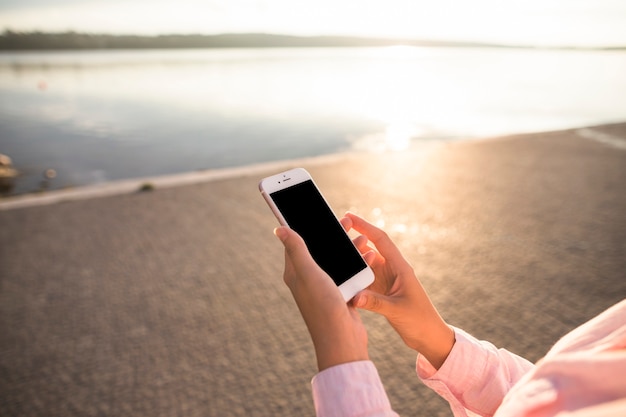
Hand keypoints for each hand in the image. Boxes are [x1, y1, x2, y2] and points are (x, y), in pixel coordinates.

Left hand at [274, 226, 368, 370]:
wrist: (342, 341)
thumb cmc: (323, 307)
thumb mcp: (308, 273)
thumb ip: (296, 249)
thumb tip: (278, 228)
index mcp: (295, 273)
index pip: (296, 243)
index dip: (304, 226)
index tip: (314, 211)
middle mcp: (308, 279)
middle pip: (320, 249)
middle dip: (333, 235)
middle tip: (346, 221)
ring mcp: (325, 288)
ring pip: (337, 260)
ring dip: (349, 249)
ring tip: (364, 239)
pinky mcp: (340, 295)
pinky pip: (349, 273)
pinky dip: (358, 264)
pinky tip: (369, 257)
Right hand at [342, 213, 454, 369]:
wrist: (429, 337)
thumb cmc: (420, 320)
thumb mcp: (397, 310)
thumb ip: (376, 302)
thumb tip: (354, 297)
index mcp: (400, 267)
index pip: (380, 240)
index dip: (365, 226)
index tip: (349, 216)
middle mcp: (392, 270)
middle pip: (369, 248)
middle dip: (353, 239)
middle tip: (336, 231)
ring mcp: (386, 280)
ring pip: (365, 264)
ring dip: (352, 258)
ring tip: (333, 252)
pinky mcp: (381, 292)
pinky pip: (364, 279)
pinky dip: (353, 276)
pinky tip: (340, 275)